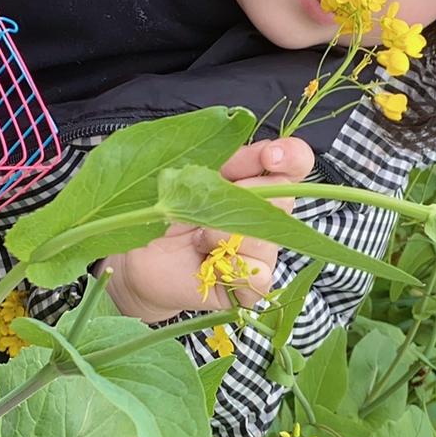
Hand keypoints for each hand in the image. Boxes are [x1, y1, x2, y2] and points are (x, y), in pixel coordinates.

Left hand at [98, 136, 314, 322]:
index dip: (292, 157)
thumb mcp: (192, 172)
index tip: (270, 157)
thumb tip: (262, 150)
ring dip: (225, 234)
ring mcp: (261, 251)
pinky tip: (205, 262)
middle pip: (285, 198)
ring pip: (268, 239)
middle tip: (207, 201)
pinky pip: (258, 276)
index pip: (296, 163)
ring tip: (198, 236)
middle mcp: (265, 215)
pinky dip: (227, 267)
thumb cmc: (164, 208)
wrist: (140, 256)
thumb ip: (227, 158)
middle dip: (244, 195)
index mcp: (255, 180)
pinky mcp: (248, 286)